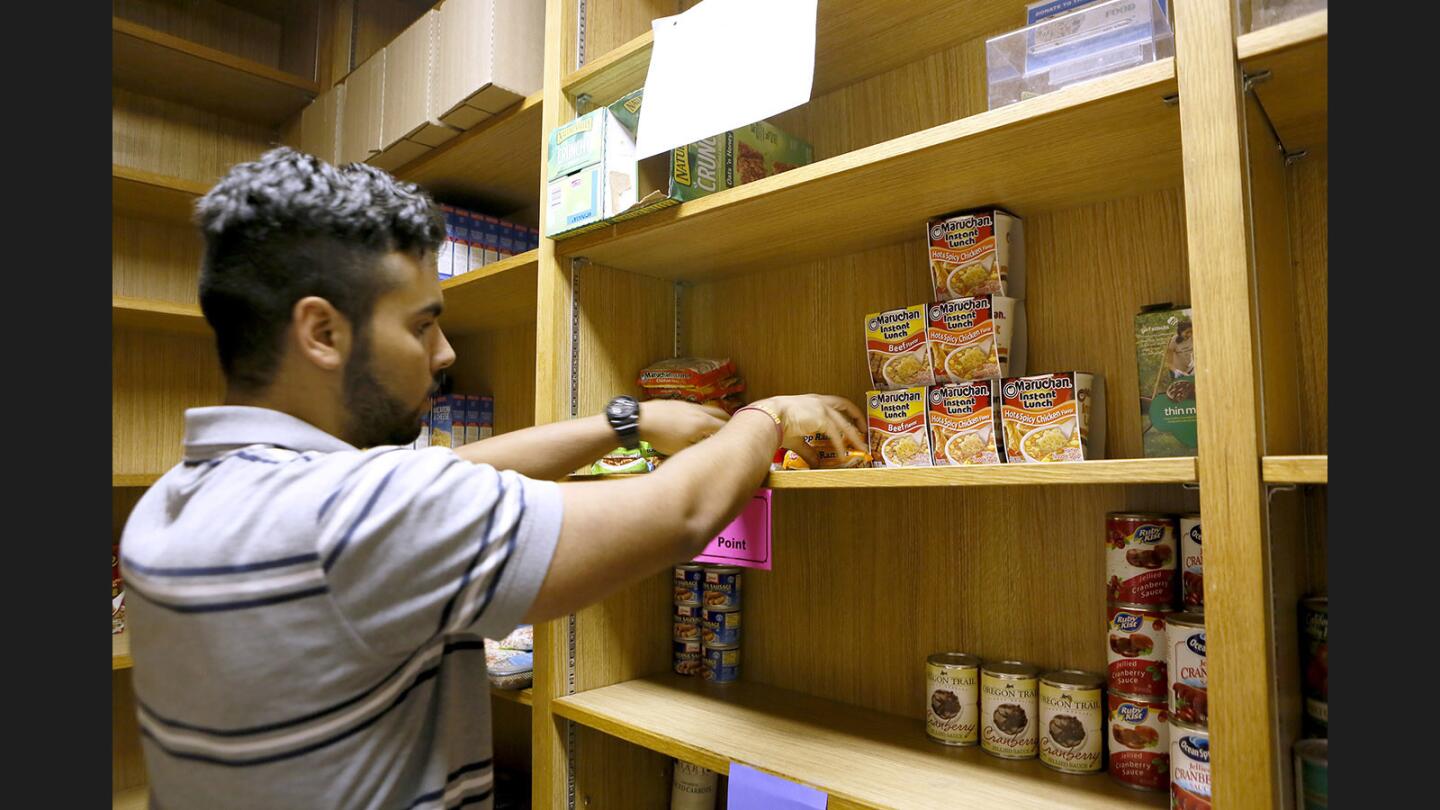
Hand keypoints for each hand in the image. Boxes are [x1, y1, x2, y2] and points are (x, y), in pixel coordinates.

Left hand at [638, 400, 729, 455]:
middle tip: (732, 428)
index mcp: (703, 423)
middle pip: (719, 413)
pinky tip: (695, 419)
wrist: (641, 419)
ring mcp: (688, 404)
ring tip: (715, 423)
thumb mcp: (681, 449)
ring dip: (714, 416)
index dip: (731, 434)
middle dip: (727, 420)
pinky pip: (696, 407)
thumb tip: (707, 448)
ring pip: (708, 409)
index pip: (724, 427)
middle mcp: (699, 411)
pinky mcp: (678, 403)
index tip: (736, 438)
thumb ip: (698, 447)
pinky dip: (702, 413)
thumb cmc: (661, 436)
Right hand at [750, 394, 865, 466]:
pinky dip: (840, 447)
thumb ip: (808, 449)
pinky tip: (842, 456)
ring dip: (854, 437)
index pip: (836, 402)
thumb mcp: (796, 437)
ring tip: (861, 448)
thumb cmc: (775, 423)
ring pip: (844, 424)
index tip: (854, 420)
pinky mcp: (822, 419)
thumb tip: (816, 462)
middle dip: (858, 419)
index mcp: (813, 402)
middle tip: (865, 432)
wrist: (768, 417)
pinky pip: (836, 435)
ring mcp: (822, 409)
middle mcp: (819, 402)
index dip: (848, 411)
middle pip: (846, 408)